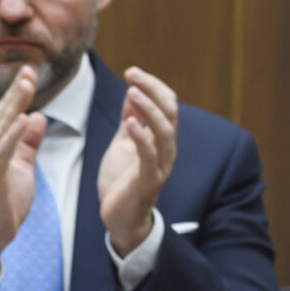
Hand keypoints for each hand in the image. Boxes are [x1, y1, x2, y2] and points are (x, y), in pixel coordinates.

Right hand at [0, 65, 47, 272]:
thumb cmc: (1, 208)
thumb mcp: (21, 171)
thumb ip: (27, 145)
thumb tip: (37, 117)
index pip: (6, 116)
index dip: (17, 95)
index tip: (29, 73)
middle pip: (2, 116)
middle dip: (16, 93)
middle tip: (29, 71)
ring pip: (1, 130)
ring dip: (15, 106)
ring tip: (27, 84)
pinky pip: (2, 154)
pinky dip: (12, 136)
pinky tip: (23, 119)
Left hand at [98, 66, 177, 256]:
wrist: (119, 219)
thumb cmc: (122, 182)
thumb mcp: (123, 143)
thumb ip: (130, 120)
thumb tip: (132, 92)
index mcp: (161, 139)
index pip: (167, 104)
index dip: (152, 85)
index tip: (131, 72)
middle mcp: (166, 150)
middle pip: (170, 112)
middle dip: (152, 89)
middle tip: (132, 74)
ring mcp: (160, 166)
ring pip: (165, 131)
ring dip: (149, 109)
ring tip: (133, 92)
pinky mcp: (149, 181)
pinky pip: (149, 156)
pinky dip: (141, 137)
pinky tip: (129, 123)